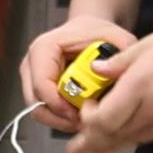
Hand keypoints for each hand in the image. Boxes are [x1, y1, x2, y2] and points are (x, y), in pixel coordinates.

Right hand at [21, 15, 136, 133]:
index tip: (80, 114)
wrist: (87, 31)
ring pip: (39, 112)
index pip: (42, 84)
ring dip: (62, 120)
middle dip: (62, 117)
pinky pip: (45, 113)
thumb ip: (121, 56)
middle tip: (85, 120)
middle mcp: (33, 64)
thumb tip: (119, 76)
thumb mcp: (115, 38)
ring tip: (85, 118)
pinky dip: (62, 119)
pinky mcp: (37, 91)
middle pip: (37, 103)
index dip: (60, 105)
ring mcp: (32, 79)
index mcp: (44, 47)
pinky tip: (80, 114)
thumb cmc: (95, 33)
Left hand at [70, 19, 152, 152]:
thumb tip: (96, 72)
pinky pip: (150, 136)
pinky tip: (127, 134)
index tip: (86, 105)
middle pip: (113, 138)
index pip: (102, 121)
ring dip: (110, 146)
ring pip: (131, 141)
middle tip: (73, 152)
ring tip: (93, 150)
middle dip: (90, 145)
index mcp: (139, 88)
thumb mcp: (149, 44)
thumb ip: (119, 63)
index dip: (88, 120)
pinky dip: (133, 137)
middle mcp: (152, 111)